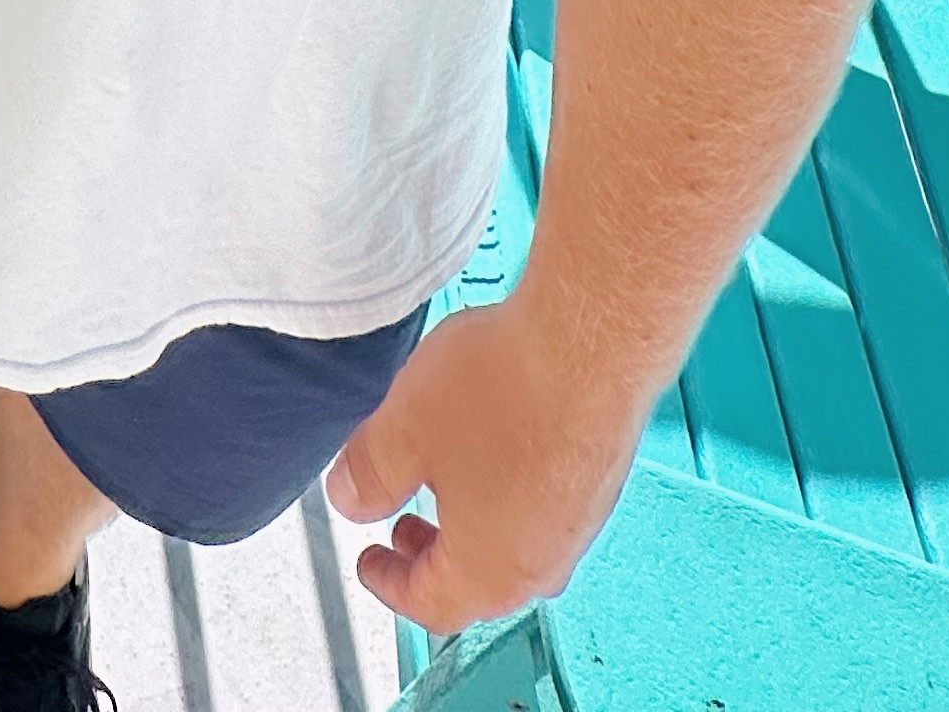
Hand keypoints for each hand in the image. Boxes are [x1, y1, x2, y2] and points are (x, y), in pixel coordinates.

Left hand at [324, 300, 652, 636]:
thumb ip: (369, 474)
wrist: (591, 342)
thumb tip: (350, 498)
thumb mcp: (405, 429)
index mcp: (489, 573)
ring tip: (442, 473)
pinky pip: (542, 508)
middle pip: (475, 585)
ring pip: (512, 544)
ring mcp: (578, 524)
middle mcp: (541, 563)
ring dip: (469, 523)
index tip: (372, 564)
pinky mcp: (598, 482)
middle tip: (401, 525)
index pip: (430, 606)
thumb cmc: (508, 390)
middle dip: (430, 556)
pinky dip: (506, 494)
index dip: (390, 585)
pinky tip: (493, 442)